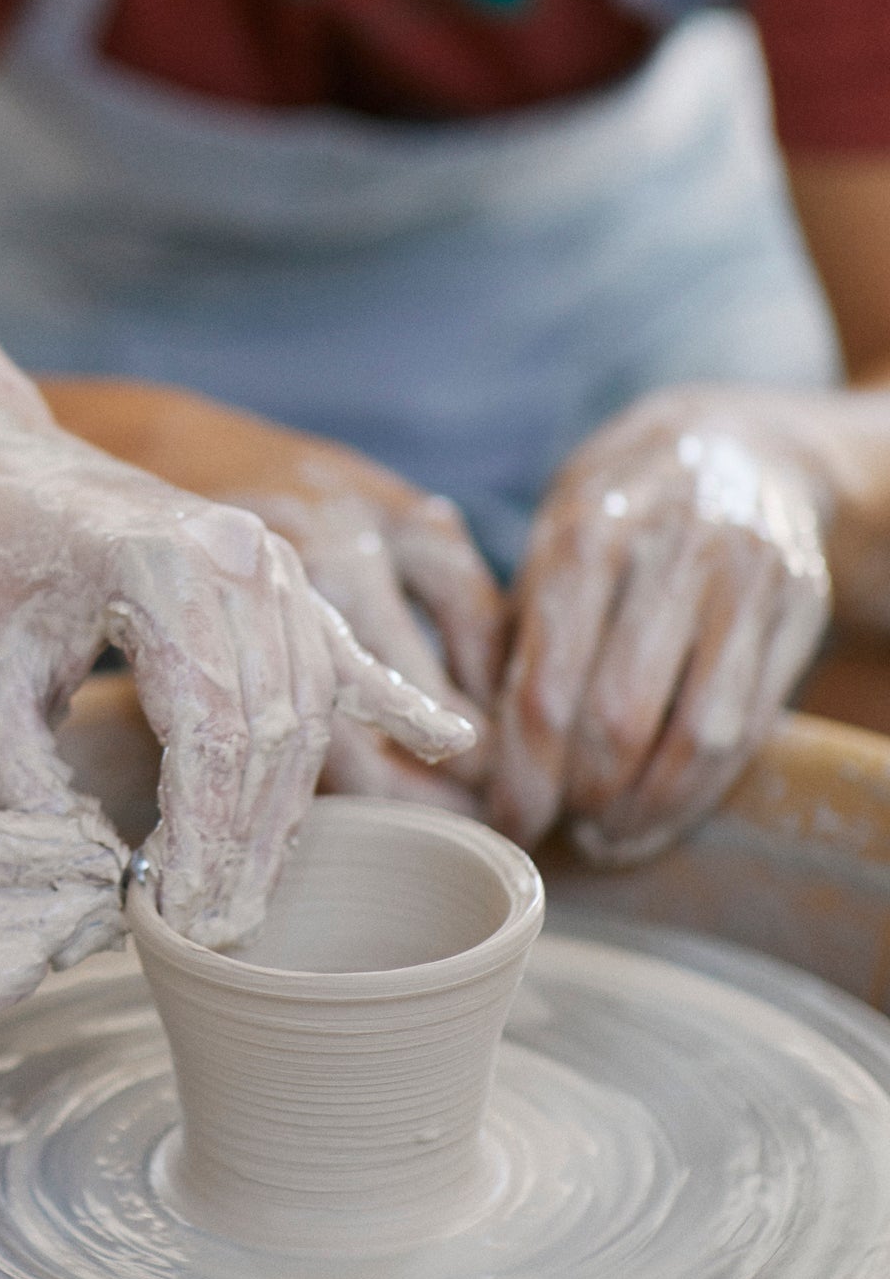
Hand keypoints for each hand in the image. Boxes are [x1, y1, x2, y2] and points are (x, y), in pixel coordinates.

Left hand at [0, 405, 477, 948]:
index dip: (203, 833)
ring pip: (310, 702)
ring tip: (258, 889)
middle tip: (220, 927)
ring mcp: (265, 556)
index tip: (181, 912)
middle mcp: (233, 554)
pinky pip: (340, 645)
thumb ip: (21, 780)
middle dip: (250, 840)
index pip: (209, 727)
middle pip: (273, 725)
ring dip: (291, 804)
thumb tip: (96, 878)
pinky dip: (393, 699)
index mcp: (157, 569)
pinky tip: (446, 742)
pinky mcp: (275, 566)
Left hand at [491, 391, 832, 861]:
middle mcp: (672, 549)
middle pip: (619, 718)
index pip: (547, 685)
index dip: (523, 773)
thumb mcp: (549, 536)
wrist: (738, 442)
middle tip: (551, 829)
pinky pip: (751, 727)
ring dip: (645, 808)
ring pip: (697, 735)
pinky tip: (658, 814)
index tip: (504, 819)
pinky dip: (700, 791)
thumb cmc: (618, 507)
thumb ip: (517, 628)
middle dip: (579, 796)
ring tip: (605, 836)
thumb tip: (480, 749)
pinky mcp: (799, 605)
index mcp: (585, 532)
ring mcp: (746, 577)